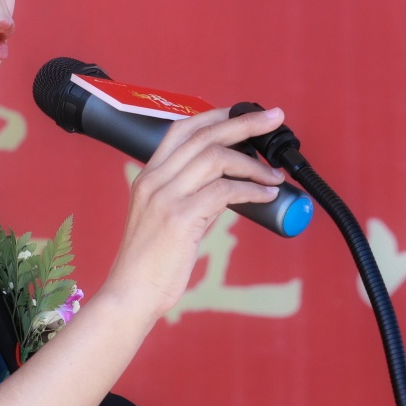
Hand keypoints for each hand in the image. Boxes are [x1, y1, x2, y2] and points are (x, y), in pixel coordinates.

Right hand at [108, 106, 286, 315]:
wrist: (130, 294)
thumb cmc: (151, 262)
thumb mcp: (165, 219)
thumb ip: (193, 198)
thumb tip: (230, 187)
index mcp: (148, 176)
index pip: (183, 129)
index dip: (217, 115)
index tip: (246, 112)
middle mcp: (154, 180)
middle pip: (204, 136)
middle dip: (245, 123)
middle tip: (275, 118)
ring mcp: (165, 198)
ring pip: (216, 158)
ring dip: (253, 164)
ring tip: (274, 175)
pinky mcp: (179, 218)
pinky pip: (224, 191)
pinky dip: (252, 190)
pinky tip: (266, 196)